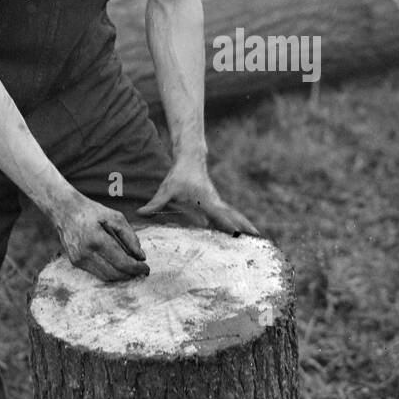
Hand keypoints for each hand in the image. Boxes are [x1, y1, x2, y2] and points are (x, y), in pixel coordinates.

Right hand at [48, 191, 149, 281]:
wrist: (65, 210)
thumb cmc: (93, 212)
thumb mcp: (115, 217)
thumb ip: (130, 237)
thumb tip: (141, 257)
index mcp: (97, 240)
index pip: (122, 263)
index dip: (137, 268)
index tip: (146, 268)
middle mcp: (86, 253)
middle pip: (115, 273)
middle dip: (131, 274)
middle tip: (142, 270)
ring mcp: (79, 259)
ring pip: (106, 277)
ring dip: (121, 276)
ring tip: (132, 269)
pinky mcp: (75, 262)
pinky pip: (97, 273)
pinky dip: (110, 272)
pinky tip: (118, 265)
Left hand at [138, 158, 260, 236]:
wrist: (191, 158)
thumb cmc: (179, 175)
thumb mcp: (166, 190)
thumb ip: (154, 204)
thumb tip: (140, 214)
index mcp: (206, 202)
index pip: (220, 216)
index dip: (229, 226)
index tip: (239, 235)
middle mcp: (216, 202)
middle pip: (235, 217)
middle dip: (246, 227)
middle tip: (259, 239)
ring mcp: (218, 202)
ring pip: (235, 215)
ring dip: (246, 225)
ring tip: (258, 238)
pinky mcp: (217, 202)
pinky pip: (230, 214)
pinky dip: (238, 222)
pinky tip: (241, 232)